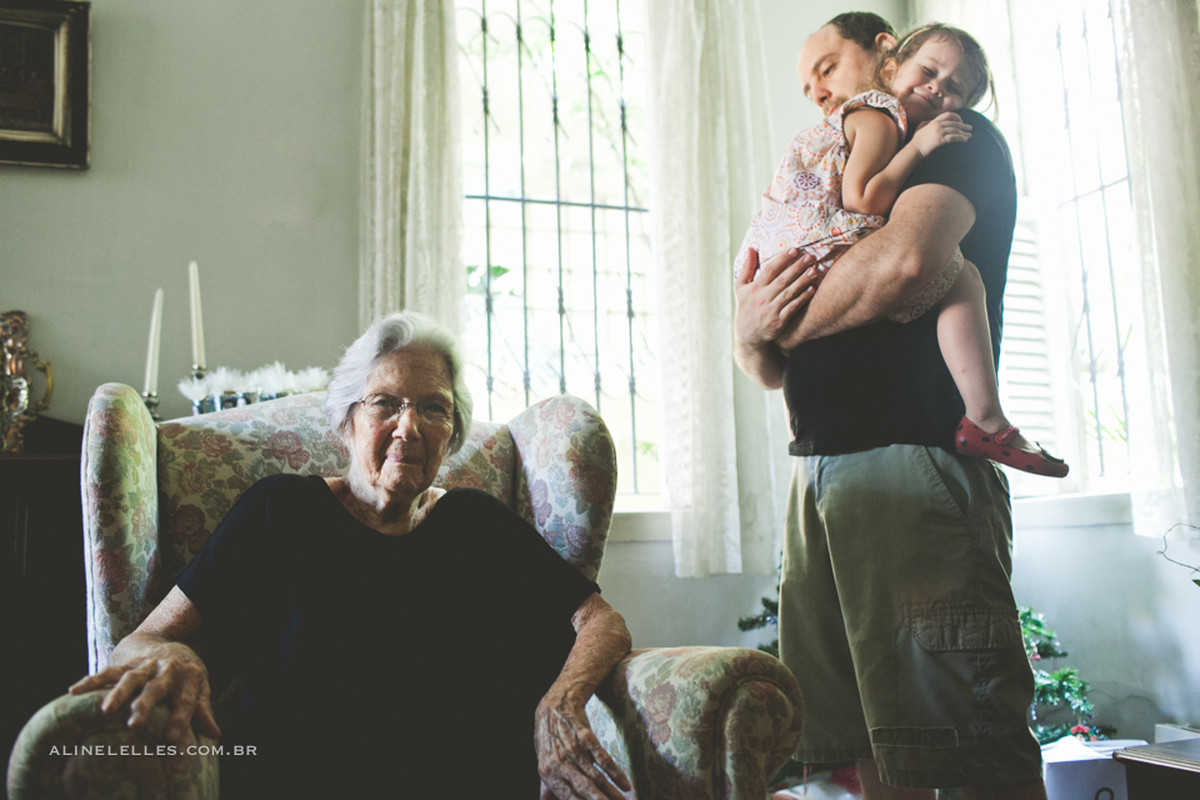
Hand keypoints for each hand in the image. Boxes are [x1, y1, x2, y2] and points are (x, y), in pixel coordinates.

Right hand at [69, 641, 220, 742]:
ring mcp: (146, 666)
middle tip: (134, 724)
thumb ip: (203, 711)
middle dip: (145, 705)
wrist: (169, 645)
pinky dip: (91, 681)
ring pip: (130, 678)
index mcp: (189, 678)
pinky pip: (108, 672)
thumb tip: (215, 735)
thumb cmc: (185, 676)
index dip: (180, 719)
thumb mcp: (200, 689)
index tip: (172, 740)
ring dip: (117, 693)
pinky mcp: (127, 664)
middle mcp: (167, 670)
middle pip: (156, 688)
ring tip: (105, 711)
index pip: (187, 701)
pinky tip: (74, 691)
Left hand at [536, 691, 629, 799]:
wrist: (555, 703)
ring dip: (611, 793)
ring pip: (596, 777)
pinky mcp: (586, 737)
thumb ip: (547, 784)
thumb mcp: (544, 759)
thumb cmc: (550, 734)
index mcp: (548, 773)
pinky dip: (615, 773)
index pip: (568, 798)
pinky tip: (625, 785)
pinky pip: (603, 758)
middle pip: (584, 790)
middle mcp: (560, 763)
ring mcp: (574, 749)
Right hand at [733, 247, 822, 349]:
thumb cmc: (746, 307)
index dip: (782, 259)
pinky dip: (802, 298)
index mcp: (753, 288)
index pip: (769, 270)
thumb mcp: (740, 288)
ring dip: (803, 281)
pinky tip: (812, 289)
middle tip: (810, 257)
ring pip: (789, 293)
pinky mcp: (779, 322)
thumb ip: (746, 268)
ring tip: (814, 270)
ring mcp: (771, 310)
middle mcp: (762, 298)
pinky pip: (793, 307)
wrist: (748, 335)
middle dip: (797, 267)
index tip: (794, 250)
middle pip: (782, 280)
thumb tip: (752, 248)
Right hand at [910, 111, 971, 156]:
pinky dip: (960, 138)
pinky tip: (965, 140)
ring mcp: (939, 132)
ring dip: (964, 133)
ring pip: (955, 130)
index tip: (961, 121)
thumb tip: (930, 121)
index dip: (957, 117)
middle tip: (970, 128)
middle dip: (963, 125)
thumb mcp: (920, 128)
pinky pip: (953, 137)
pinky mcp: (940, 140)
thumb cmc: (916, 141)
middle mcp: (937, 125)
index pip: (948, 115)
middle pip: (954, 122)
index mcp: (934, 121)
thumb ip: (926, 123)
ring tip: (969, 135)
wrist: (914, 149)